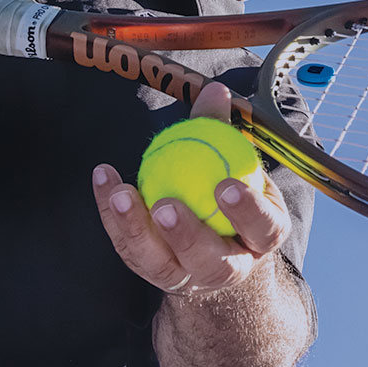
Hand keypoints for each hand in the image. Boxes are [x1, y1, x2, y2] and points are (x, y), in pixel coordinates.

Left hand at [92, 82, 291, 295]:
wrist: (221, 243)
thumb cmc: (232, 192)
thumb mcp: (238, 163)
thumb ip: (222, 130)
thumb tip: (215, 90)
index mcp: (262, 237)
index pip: (262, 227)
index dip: (247, 211)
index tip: (225, 185)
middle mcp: (228, 266)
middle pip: (209, 261)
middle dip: (186, 236)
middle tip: (165, 206)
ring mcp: (188, 276)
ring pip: (161, 265)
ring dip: (137, 230)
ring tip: (123, 195)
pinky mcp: (152, 272)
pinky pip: (128, 247)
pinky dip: (112, 215)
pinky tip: (105, 179)